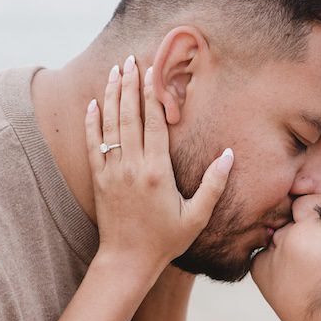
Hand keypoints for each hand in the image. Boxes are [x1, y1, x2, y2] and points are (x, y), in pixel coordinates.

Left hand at [85, 55, 233, 276]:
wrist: (127, 260)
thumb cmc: (165, 240)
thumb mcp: (197, 216)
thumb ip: (214, 184)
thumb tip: (228, 155)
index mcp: (157, 172)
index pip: (154, 124)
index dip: (153, 95)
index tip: (152, 72)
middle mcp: (132, 167)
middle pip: (129, 116)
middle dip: (129, 85)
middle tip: (130, 60)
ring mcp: (112, 172)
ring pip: (109, 125)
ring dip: (112, 95)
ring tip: (114, 71)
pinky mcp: (98, 180)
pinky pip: (93, 144)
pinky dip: (92, 122)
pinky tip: (94, 103)